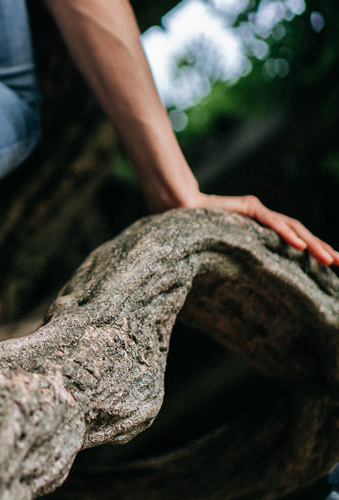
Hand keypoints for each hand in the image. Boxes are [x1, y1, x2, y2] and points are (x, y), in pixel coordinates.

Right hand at [190, 193, 338, 266]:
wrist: (176, 209)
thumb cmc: (194, 233)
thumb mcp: (223, 252)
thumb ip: (237, 262)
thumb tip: (239, 293)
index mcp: (261, 231)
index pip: (294, 241)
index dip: (315, 251)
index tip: (333, 266)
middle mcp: (265, 219)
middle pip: (301, 234)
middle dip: (323, 249)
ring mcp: (258, 211)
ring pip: (293, 228)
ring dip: (313, 244)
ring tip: (329, 259)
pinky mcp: (250, 207)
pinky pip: (272, 222)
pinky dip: (288, 234)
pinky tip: (301, 246)